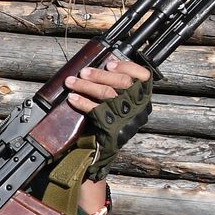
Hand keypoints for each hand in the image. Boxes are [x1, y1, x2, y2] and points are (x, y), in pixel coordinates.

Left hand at [65, 57, 152, 180]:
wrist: (105, 151)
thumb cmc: (111, 121)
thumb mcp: (122, 103)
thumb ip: (117, 86)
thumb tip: (99, 67)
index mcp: (144, 97)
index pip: (143, 76)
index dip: (126, 66)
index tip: (110, 63)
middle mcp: (139, 106)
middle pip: (122, 83)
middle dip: (100, 75)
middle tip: (84, 72)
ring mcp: (127, 117)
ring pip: (108, 94)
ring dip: (86, 86)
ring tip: (71, 82)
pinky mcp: (113, 127)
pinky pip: (96, 111)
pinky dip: (82, 102)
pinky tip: (72, 98)